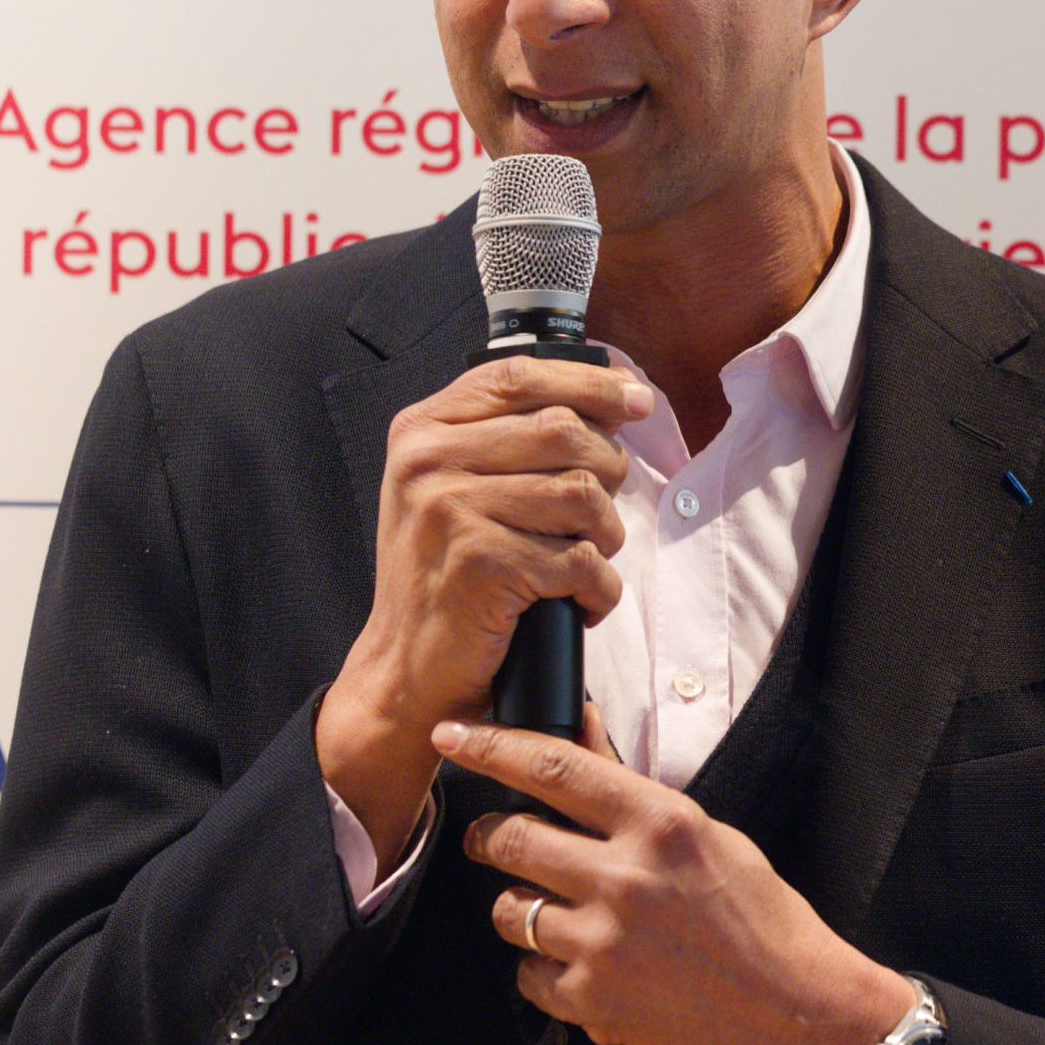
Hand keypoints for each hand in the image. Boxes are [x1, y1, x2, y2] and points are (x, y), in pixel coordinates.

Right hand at [316, 356, 651, 869]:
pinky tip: (583, 603)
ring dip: (606, 534)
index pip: (519, 375)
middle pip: (562, 429)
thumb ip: (508, 434)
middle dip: (606, 468)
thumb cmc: (446, 572)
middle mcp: (428, 459)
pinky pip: (580, 560)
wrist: (405, 668)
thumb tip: (615, 396)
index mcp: (423, 428)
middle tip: (601, 512)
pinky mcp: (482, 562)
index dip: (590, 382)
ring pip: (580, 492)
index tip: (638, 400)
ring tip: (591, 559)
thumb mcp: (452, 484)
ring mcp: (450, 508)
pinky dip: (599, 588)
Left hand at [435, 718, 914, 1044]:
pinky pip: (529, 974)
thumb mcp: (704, 832)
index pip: (552, 766)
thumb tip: (578, 739)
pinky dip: (543, 967)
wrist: (797, 1011)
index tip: (453, 735)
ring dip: (518, 904)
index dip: (491, 746)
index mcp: (658, 820)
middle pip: (511, 836)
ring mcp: (605, 943)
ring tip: (551, 907)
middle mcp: (625, 876)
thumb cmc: (759, 916)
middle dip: (488, 833)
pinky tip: (581, 963)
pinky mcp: (593, 1003)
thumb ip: (632, 795)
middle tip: (492, 836)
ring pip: (510, 908)